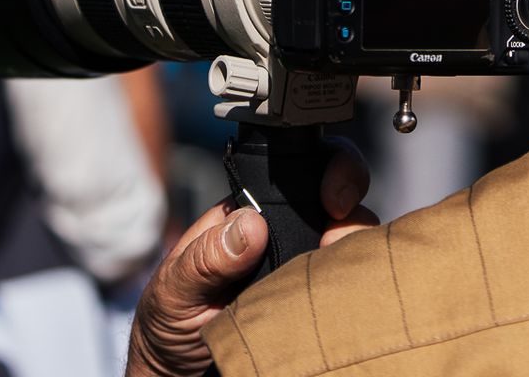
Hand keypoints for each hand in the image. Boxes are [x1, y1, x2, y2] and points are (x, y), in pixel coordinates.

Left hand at [125, 139, 377, 376]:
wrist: (180, 375)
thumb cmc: (169, 324)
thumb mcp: (175, 292)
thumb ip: (206, 259)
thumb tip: (251, 225)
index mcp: (252, 214)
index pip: (304, 171)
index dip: (332, 171)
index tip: (334, 200)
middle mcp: (289, 233)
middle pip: (344, 201)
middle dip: (353, 212)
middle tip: (337, 240)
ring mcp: (309, 265)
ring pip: (355, 241)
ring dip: (355, 250)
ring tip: (332, 276)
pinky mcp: (322, 300)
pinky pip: (354, 282)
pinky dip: (359, 284)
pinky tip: (343, 297)